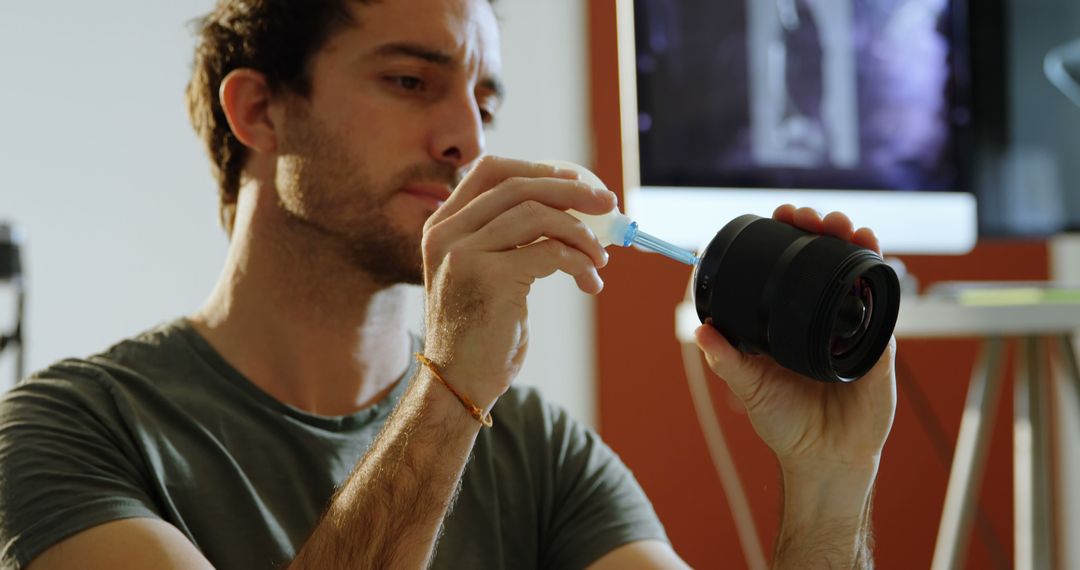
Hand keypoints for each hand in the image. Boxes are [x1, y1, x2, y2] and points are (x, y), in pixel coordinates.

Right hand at [421, 156, 615, 408]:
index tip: (574, 180)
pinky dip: (579, 262)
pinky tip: (590, 281)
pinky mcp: (489, 278)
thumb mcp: (483, 272)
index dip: (537, 169)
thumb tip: (567, 205)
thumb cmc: (479, 331)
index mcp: (443, 225)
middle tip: (609, 206)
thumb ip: (505, 237)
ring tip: (600, 258)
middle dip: (571, 192)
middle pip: (518, 187)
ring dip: (580, 234)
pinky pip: (550, 252)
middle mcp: (447, 234)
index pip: (490, 170)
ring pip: (537, 216)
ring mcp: (464, 254)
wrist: (457, 382)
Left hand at [694, 205, 896, 468]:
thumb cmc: (785, 423)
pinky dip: (877, 273)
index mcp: (788, 320)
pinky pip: (880, 302)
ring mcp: (851, 325)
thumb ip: (726, 360)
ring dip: (851, 240)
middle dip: (821, 230)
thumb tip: (701, 329)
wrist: (825, 456)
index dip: (786, 238)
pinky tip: (872, 251)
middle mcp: (820, 316)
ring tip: (844, 225)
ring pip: (854, 271)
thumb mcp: (749, 387)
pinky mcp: (877, 342)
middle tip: (810, 217)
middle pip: (824, 260)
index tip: (780, 216)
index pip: (787, 268)